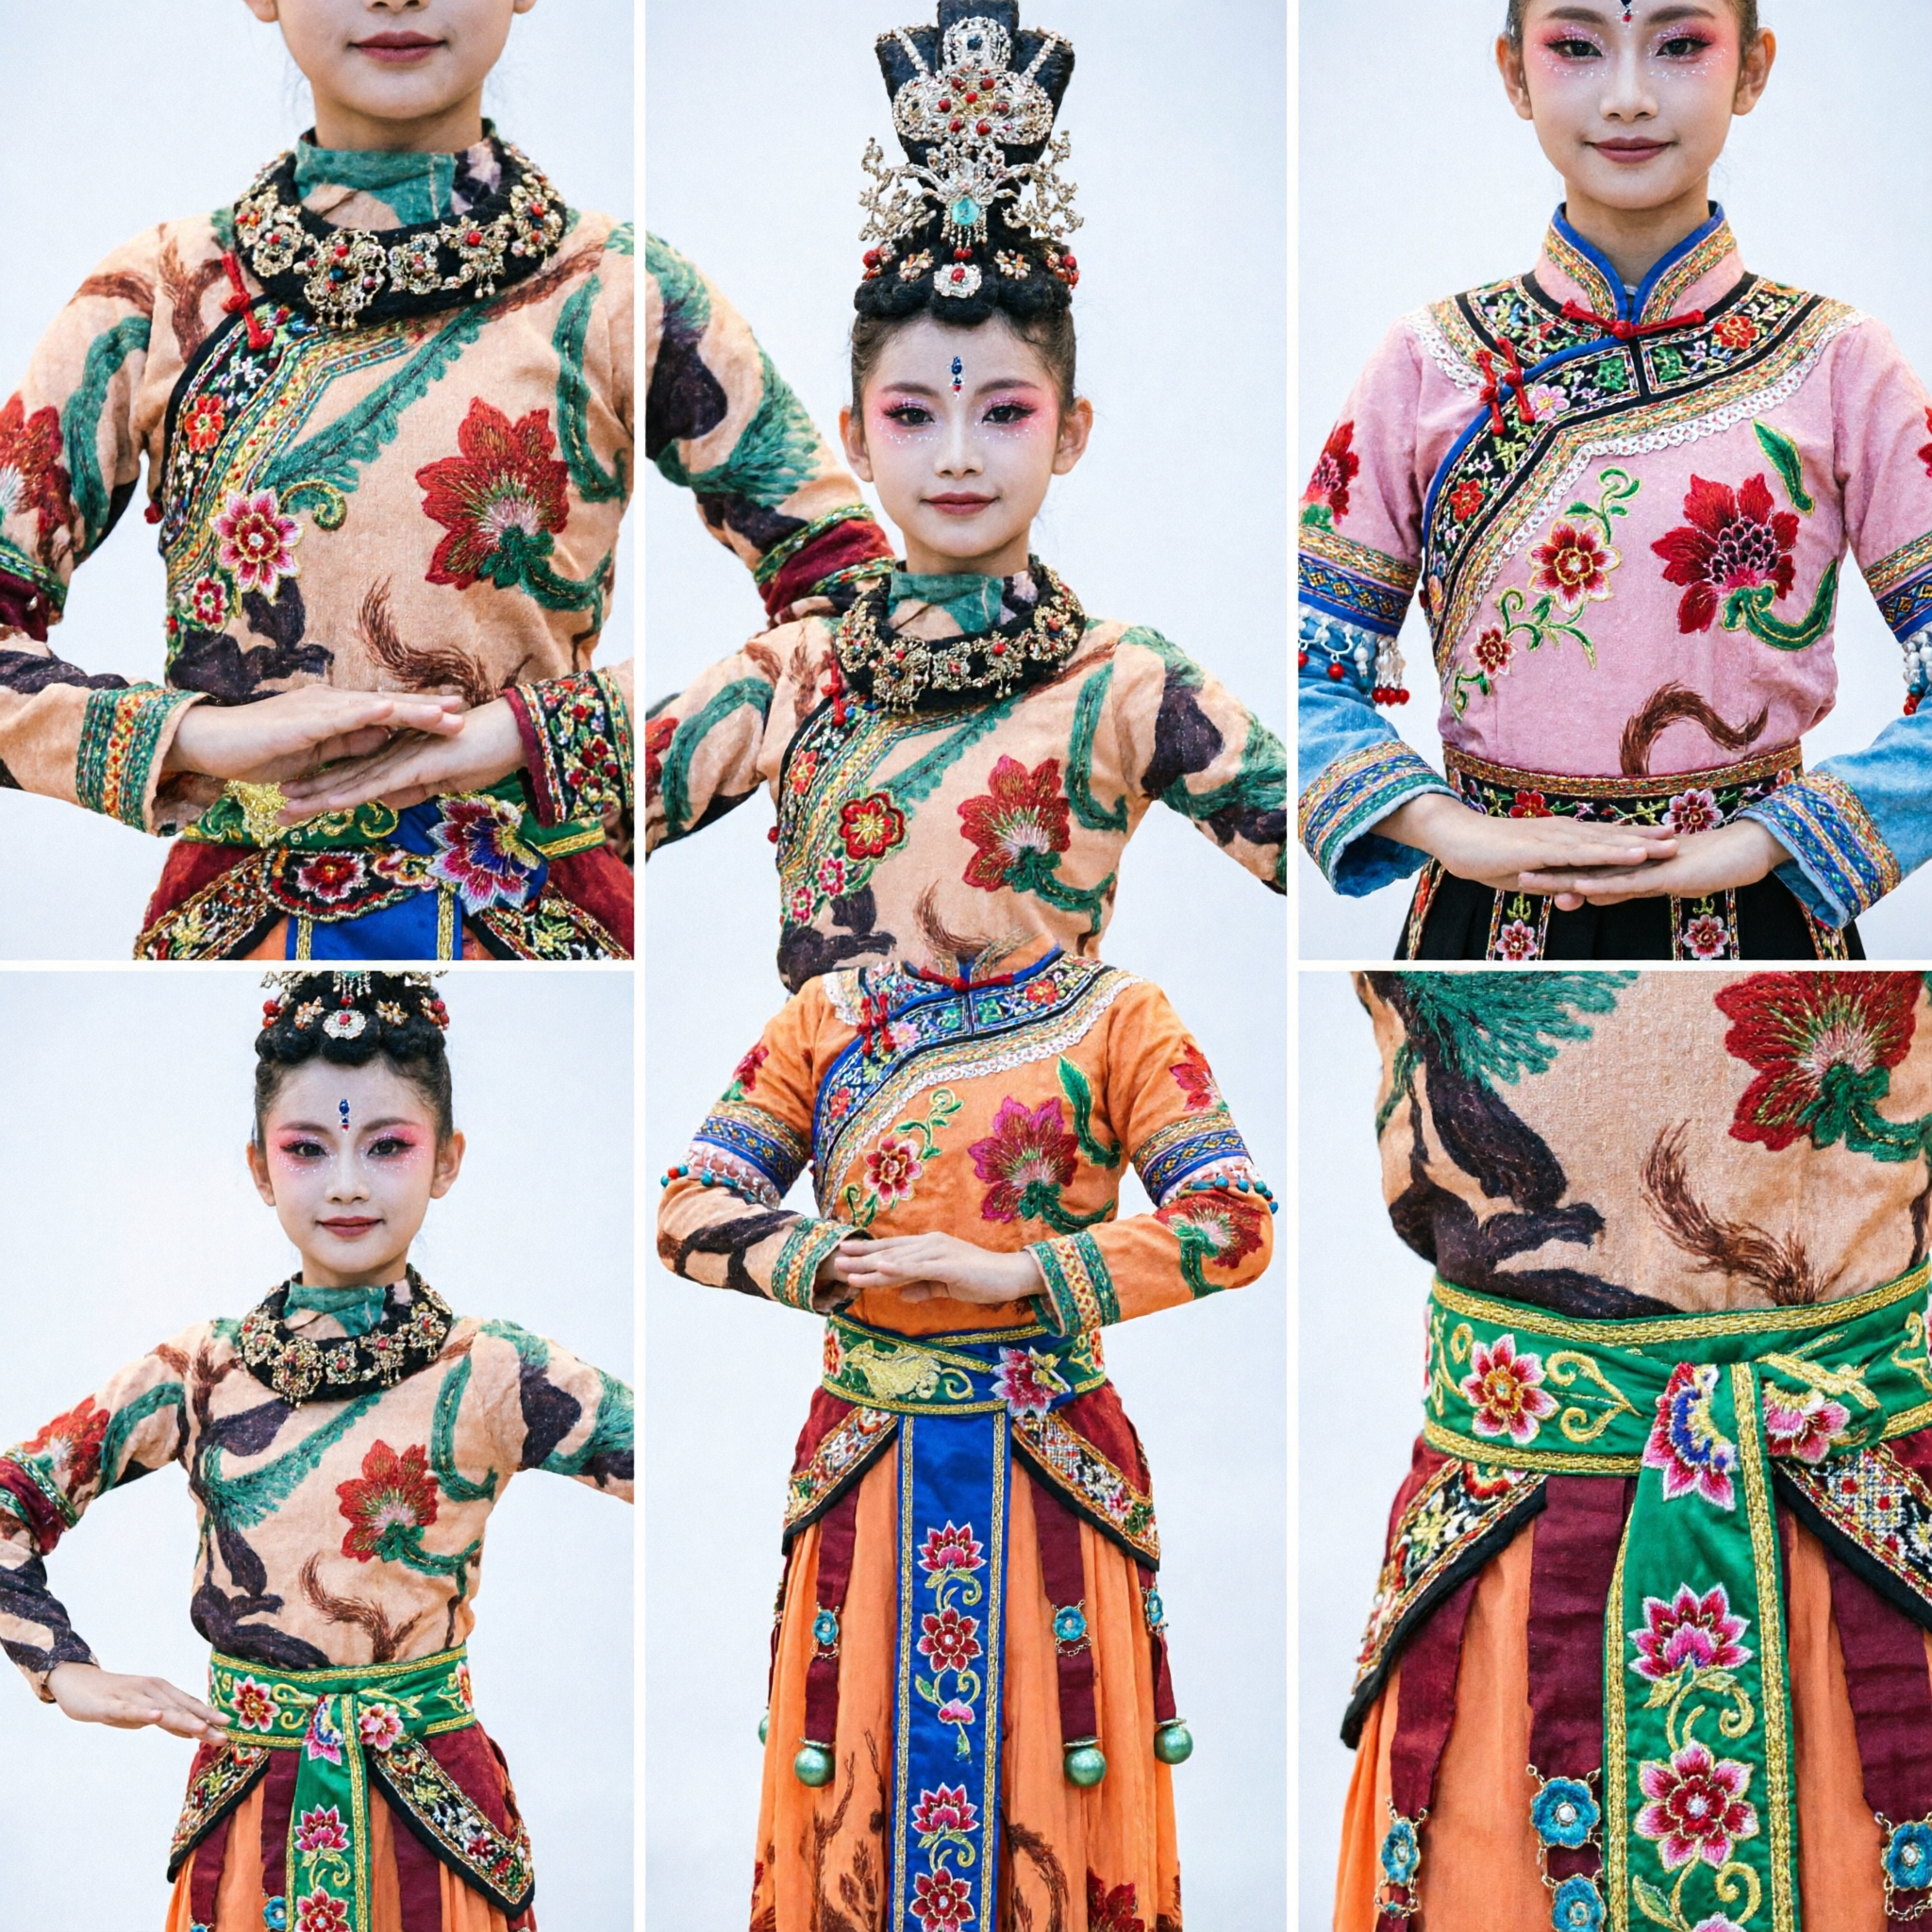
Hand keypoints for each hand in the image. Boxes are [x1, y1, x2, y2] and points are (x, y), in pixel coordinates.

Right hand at [46, 1661, 226, 1744]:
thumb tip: (191, 1732)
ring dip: (183, 1720)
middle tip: (225, 1736)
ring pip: (162, 1709)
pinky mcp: (111, 1704)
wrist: (78, 1683)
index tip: (230, 1727)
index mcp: (162, 1692)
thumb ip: (166, 1720)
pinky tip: (157, 1716)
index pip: (190, 1705)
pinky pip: (130, 1709)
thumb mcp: (143, 1712)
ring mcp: (133, 1696)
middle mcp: (152, 1691)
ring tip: (202, 1729)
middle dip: (205, 1723)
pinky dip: (145, 1712)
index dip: (210, 1716)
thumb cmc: (114, 1699)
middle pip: (182, 1709)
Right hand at [164, 687, 463, 780]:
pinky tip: (389, 711)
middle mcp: (333, 705)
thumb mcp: (319, 753)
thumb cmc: (260, 750)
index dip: (422, 713)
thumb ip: (350, 744)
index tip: (457, 712)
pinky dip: (365, 713)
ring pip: (374, 708)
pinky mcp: (301, 723)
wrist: (212, 745)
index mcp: (337, 713)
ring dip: (411, 710)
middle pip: (390, 706)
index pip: (389, 713)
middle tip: (467, 704)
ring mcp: (318, 711)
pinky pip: (339, 718)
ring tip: (445, 711)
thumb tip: (383, 741)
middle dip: (429, 707)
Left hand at [274, 698, 524, 819]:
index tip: (297, 801)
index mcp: (399, 754)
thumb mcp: (446, 780)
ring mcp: (403, 756)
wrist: (516, 734)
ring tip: (286, 810)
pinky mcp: (417, 763)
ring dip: (319, 797)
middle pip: (344, 775)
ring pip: (353, 780)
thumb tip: (388, 802)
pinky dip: (352, 792)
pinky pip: (379, 780)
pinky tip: (329, 803)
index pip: (355, 774)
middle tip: (276, 809)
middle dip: (309, 793)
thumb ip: (415, 788)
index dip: (325, 788)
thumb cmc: (488, 753)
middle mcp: (394, 751)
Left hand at [817, 1234, 1045, 1306]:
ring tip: (849, 1270)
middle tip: (836, 1259)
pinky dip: (898, 1267)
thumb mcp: (946, 1285)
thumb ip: (925, 1287)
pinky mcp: (949, 1265)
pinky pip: (918, 1267)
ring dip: (872, 1266)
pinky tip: (880, 1268)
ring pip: (899, 1260)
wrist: (1010, 1276)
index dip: (868, 1252)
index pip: (893, 1249)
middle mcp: (930, 1244)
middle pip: (890, 1251)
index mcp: (929, 1247)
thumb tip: (903, 1295)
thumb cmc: (980, 1279)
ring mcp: (939, 1252)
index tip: (845, 1254)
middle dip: (861, 1257)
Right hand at [1380, 792, 1678, 893]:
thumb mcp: (1522, 873)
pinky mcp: (1544, 848)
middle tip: (1680, 837)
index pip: (1599, 839)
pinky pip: (1585, 853)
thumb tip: (1564, 891)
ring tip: (1669, 846)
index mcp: (1556, 838)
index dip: (1629, 838)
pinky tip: (1635, 853)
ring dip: (1639, 844)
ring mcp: (1554, 838)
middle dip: (1646, 837)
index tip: (1658, 838)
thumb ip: (1547, 880)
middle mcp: (1561, 833)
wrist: (1454, 838)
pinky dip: (1613, 853)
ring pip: (1605, 843)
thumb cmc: (1482, 854)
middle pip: (1610, 836)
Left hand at [1517, 819, 1788, 907]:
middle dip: (1541, 871)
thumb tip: (1594, 895)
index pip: (1580, 867)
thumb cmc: (1706, 866)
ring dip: (1560, 877)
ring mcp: (1644, 867)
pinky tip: (1579, 888)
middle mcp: (1629, 861)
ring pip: (1595, 874)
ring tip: (1526, 879)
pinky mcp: (1663, 875)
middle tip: (1503, 872)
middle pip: (1577, 867)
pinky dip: (1603, 885)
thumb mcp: (1656, 883)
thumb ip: (1625, 887)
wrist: (1748, 850)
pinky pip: (1628, 882)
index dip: (1548, 869)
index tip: (1515, 870)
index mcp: (1625, 863)